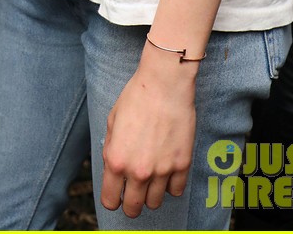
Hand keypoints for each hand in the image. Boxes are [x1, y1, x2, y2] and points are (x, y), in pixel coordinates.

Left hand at [99, 47, 196, 217]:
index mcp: (116, 160)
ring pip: (155, 203)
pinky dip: (171, 185)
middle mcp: (138, 171)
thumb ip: (110, 149)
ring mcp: (162, 171)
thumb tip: (112, 167)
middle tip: (133, 192)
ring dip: (151, 194)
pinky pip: (176, 191)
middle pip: (134, 208)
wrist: (165, 84)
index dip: (112, 198)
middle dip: (131, 203)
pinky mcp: (182, 165)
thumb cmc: (136, 97)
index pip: (110, 200)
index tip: (116, 194)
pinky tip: (167, 170)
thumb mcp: (112, 121)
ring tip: (151, 177)